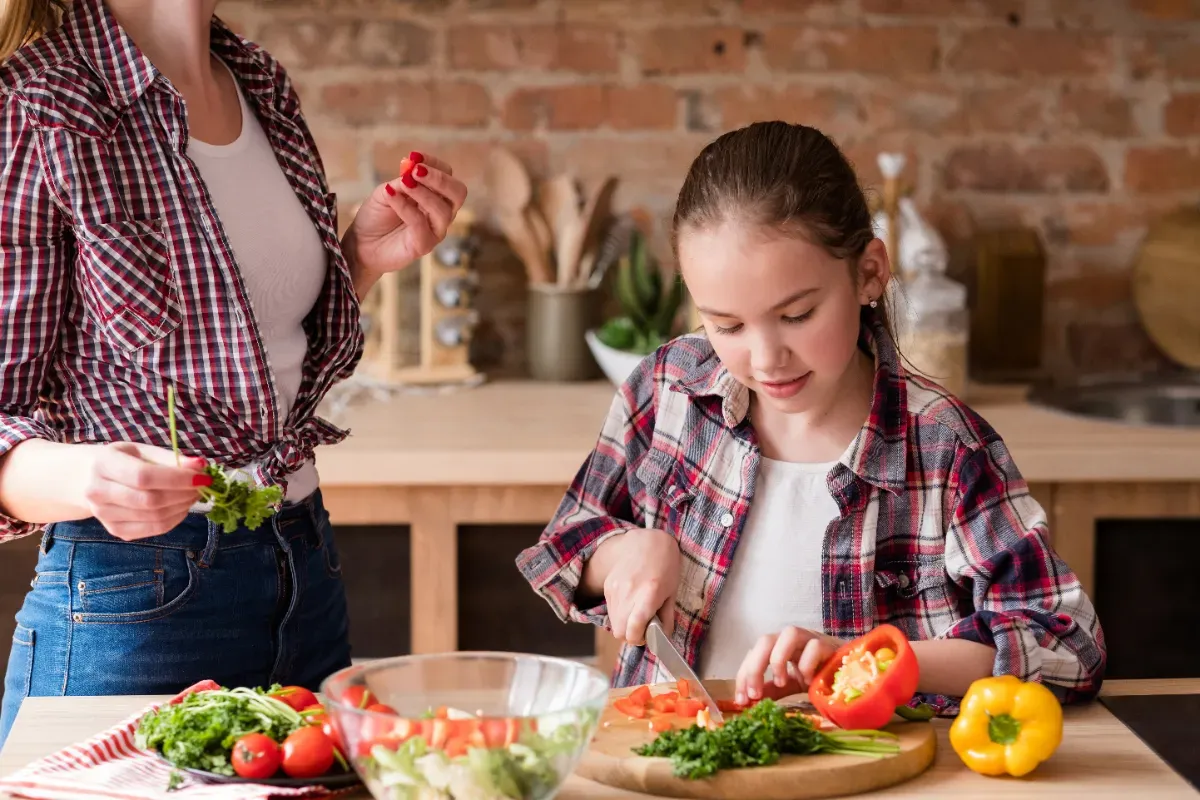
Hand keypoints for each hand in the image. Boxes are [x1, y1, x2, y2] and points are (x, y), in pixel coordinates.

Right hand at [80, 443, 210, 540]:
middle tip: (202, 486)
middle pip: (150, 500)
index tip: (203, 477)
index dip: (177, 478)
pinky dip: (176, 518)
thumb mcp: (142, 450)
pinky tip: (182, 506)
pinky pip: (154, 529)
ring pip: (155, 517)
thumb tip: (200, 465)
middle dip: (184, 494)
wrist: (90, 479)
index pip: (144, 477)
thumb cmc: (124, 460)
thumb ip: (170, 458)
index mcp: (104, 465)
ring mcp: (105, 515)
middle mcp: (98, 492)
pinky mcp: (116, 530)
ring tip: (194, 494)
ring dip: (183, 506)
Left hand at [343, 151, 468, 281]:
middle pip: (458, 193)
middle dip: (439, 179)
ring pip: (443, 210)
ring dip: (423, 192)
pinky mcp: (424, 245)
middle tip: (416, 171)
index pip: (448, 176)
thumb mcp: (386, 191)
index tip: (414, 156)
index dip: (434, 163)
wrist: (361, 244)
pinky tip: (391, 196)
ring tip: (404, 184)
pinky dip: (405, 207)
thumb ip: (402, 181)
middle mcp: (440, 213)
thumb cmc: (376, 217)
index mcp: (435, 196)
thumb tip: (413, 169)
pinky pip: (421, 224)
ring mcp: (434, 230)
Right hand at [600, 528, 680, 646]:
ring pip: (614, 624)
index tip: (648, 636)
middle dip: (631, 635)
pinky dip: (620, 614)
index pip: (633, 629)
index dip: (639, 639)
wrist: (646, 542)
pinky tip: (631, 603)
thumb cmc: (665, 565)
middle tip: (643, 628)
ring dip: (625, 625)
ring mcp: (615, 590)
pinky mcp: (608, 587)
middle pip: (620, 631)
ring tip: (638, 614)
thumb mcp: (672, 591)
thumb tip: (663, 638)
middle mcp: (628, 593)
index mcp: (648, 594)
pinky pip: (610, 611)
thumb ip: (667, 617)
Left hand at [734, 626, 843, 705]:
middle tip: (755, 695)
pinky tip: (809, 681)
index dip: (744, 676)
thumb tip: (750, 700)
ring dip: (779, 659)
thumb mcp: (790, 685)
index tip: (741, 700)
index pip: (753, 654)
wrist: (849, 674)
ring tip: (781, 683)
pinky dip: (807, 665)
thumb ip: (772, 689)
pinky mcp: (829, 644)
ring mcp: (810, 638)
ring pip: (788, 634)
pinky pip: (814, 646)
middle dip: (755, 667)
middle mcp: (792, 639)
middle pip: (765, 640)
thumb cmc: (818, 675)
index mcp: (779, 646)